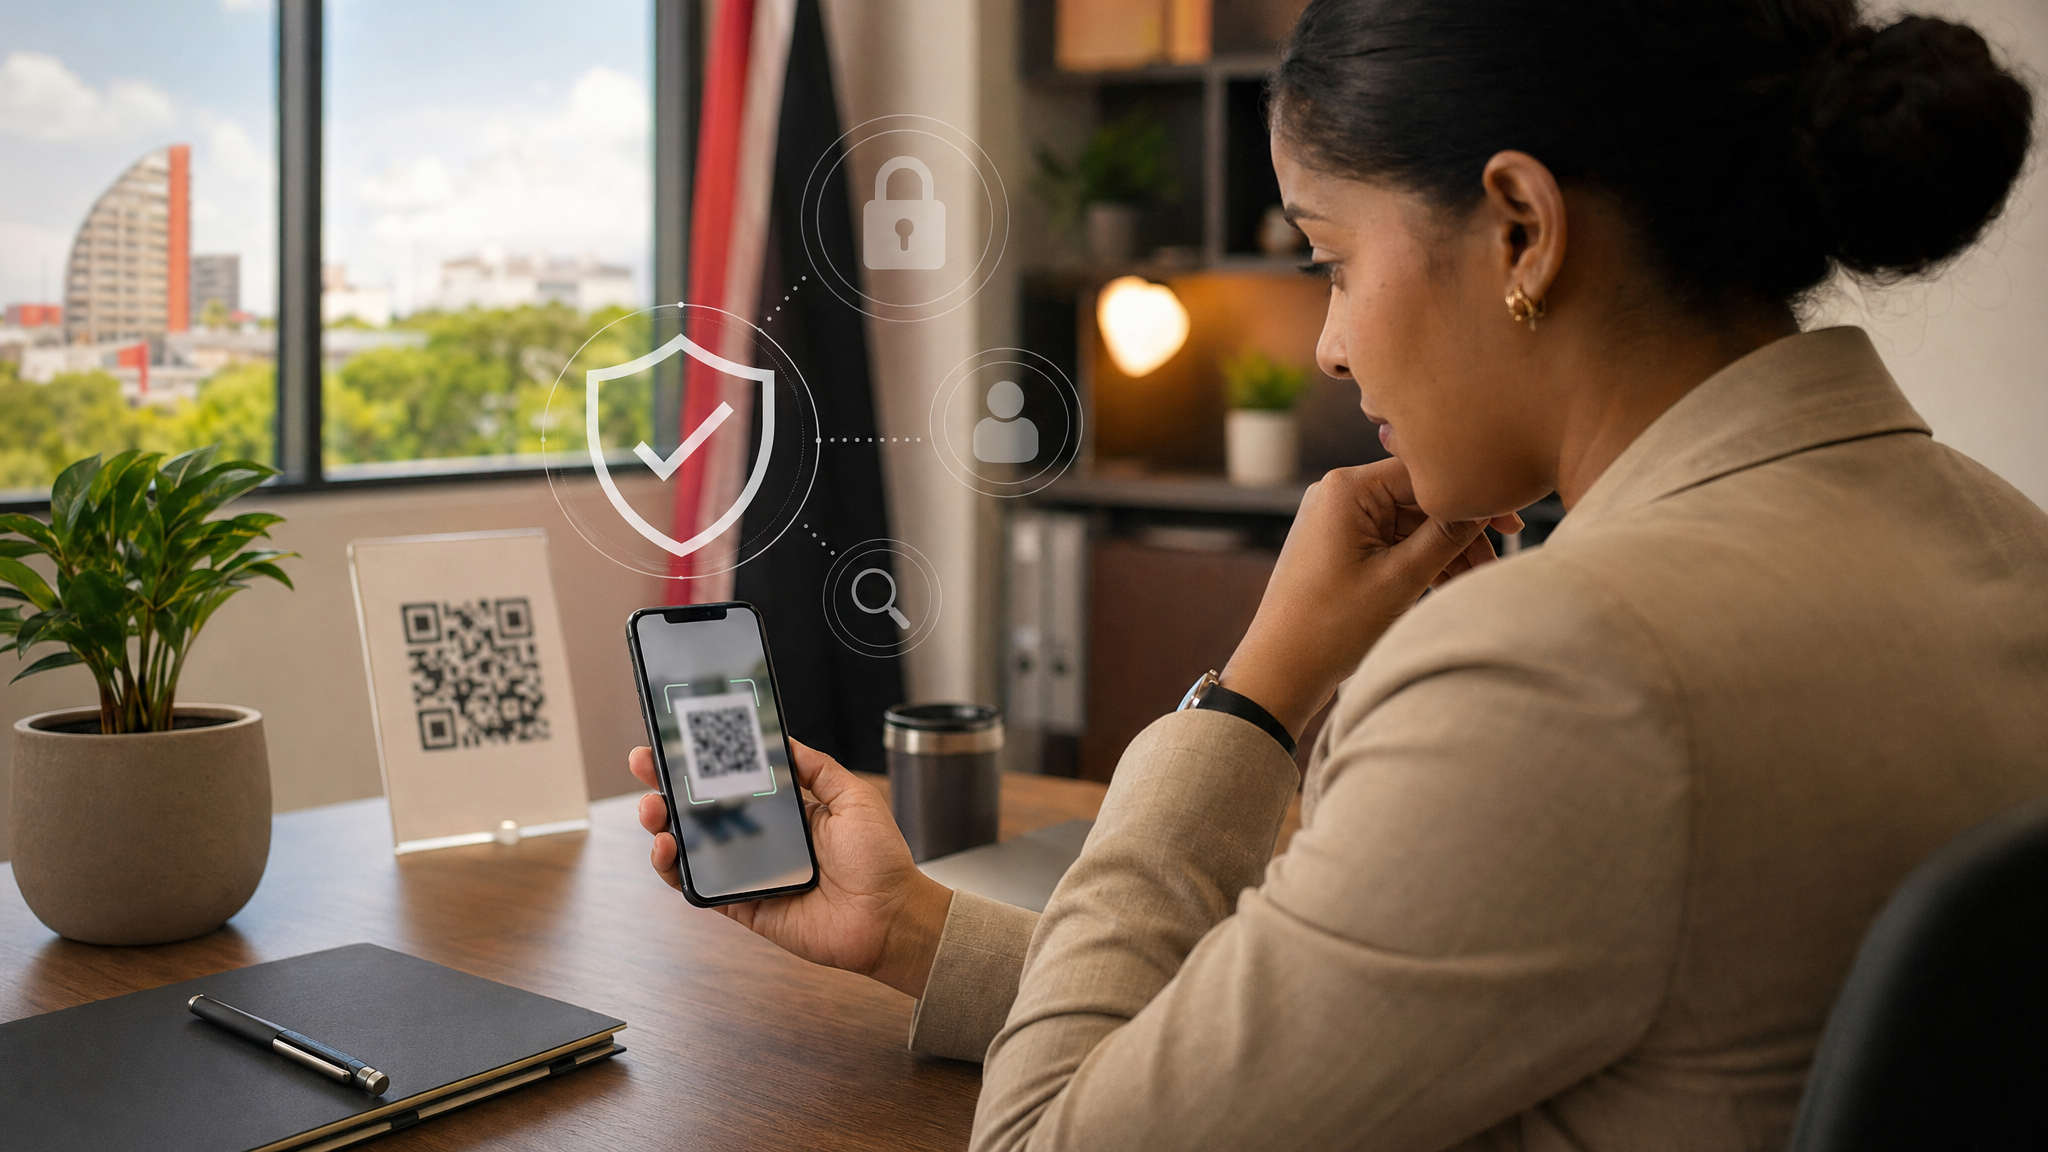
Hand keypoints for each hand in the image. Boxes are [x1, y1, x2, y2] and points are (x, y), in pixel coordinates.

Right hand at [630, 740, 953, 998]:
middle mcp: (762, 839)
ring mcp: (749, 873)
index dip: (702, 761)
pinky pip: (699, 889)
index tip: (675, 738)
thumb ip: (816, 768)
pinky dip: (676, 871)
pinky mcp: (744, 906)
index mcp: (785, 811)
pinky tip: (669, 849)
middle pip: (701, 810)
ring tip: (654, 809)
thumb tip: (783, 738)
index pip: (733, 779)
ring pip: (691, 848)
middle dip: (667, 786)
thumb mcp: (853, 797)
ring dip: (663, 826)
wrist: (891, 917)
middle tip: (646, 765)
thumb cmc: (881, 861)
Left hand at [1222, 458, 1523, 736]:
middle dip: (1459, 529)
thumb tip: (1488, 503)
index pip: (1425, 472)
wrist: (1279, 670)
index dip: (1470, 495)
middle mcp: (1337, 493)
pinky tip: (1449, 582)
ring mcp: (1336, 518)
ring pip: (1409, 522)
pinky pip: (1391, 540)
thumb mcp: (1401, 578)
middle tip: (1497, 560)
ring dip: (1443, 548)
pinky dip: (1419, 559)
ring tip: (1475, 579)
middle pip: (1419, 497)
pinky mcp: (1338, 544)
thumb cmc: (1331, 626)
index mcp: (1347, 488)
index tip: (1511, 520)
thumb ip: (1448, 535)